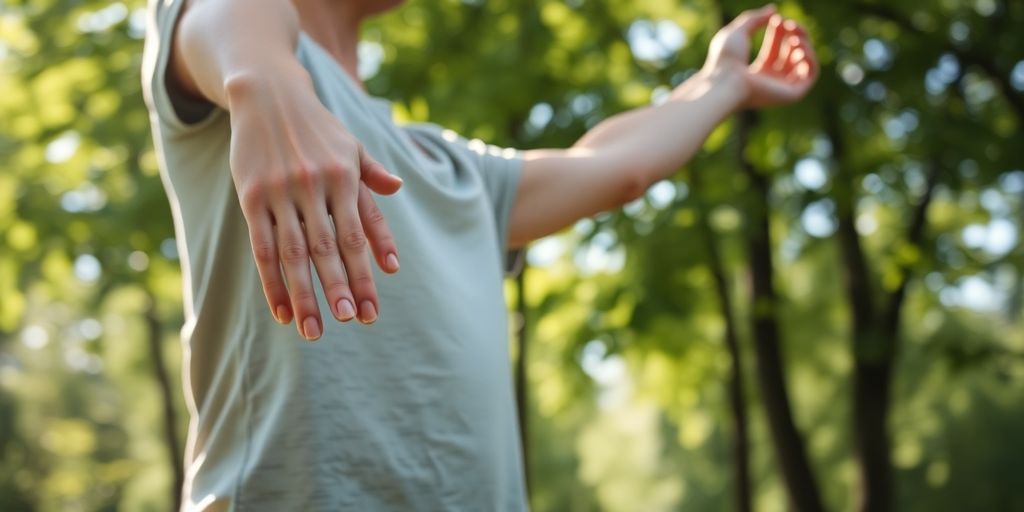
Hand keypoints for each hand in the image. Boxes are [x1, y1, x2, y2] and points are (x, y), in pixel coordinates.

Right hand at [226, 68, 401, 339]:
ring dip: (304, 294)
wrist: (268, 94)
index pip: (360, 236)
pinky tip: (281, 311)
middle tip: (350, 322)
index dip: (367, 273)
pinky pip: (263, 246)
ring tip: (314, 331)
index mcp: (345, 177)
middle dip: (340, 287)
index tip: (373, 308)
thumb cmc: (318, 127)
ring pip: (294, 254)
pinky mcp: (252, 197)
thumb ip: (373, 173)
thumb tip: (399, 188)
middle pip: (328, 248)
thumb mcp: (352, 145)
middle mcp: (315, 186)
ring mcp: (281, 193)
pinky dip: (272, 281)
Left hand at [704, 5, 817, 107]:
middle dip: (795, 35)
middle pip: (790, 55)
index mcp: (755, 71)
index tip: (778, 19)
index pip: (774, 48)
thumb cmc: (726, 59)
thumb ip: (754, 19)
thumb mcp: (738, 32)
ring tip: (795, 38)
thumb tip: (773, 9)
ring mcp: (781, 89)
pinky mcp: (791, 94)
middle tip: (790, 24)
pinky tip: (800, 47)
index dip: (780, 31)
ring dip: (804, 45)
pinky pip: (811, 75)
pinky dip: (811, 58)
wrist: (726, 80)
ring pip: (803, 64)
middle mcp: (769, 81)